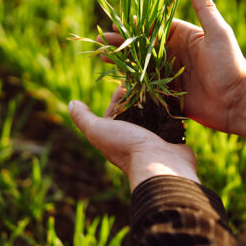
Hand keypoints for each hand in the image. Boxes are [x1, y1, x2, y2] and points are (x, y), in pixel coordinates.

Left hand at [69, 87, 197, 191]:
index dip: (118, 96)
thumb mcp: (98, 130)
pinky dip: (171, 110)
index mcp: (115, 136)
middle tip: (145, 81)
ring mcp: (153, 140)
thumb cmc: (126, 146)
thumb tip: (72, 103)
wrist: (160, 164)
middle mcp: (133, 139)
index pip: (114, 111)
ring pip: (153, 115)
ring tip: (159, 86)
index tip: (126, 82)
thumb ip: (83, 118)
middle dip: (138, 96)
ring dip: (155, 101)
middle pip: (134, 112)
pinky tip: (173, 98)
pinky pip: (170, 121)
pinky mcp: (171, 139)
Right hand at [100, 0, 245, 139]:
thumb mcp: (218, 34)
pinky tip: (114, 79)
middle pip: (142, 45)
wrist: (237, 102)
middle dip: (122, 42)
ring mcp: (170, 74)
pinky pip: (146, 86)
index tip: (116, 21)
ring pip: (140, 65)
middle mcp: (174, 54)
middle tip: (101, 40)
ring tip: (101, 56)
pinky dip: (131, 82)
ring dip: (121, 60)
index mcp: (183, 37)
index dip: (135, 24)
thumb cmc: (231, 65)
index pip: (154, 26)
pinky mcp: (169, 94)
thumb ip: (205, 8)